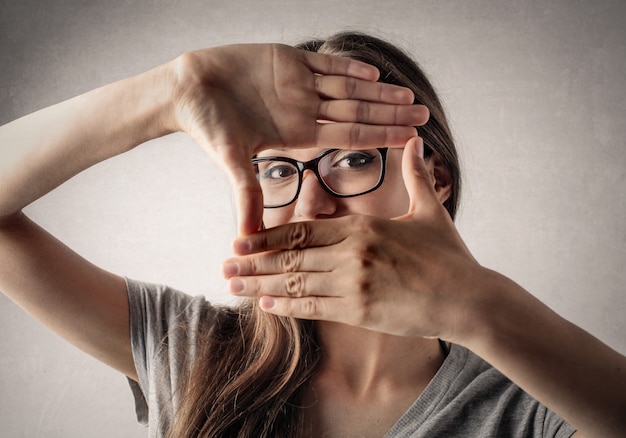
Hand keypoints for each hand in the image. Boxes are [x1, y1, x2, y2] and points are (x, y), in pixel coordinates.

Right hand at [167, 44, 428, 233]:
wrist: (187, 90)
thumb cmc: (207, 127)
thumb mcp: (231, 162)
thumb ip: (247, 195)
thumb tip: (246, 239)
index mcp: (299, 135)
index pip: (350, 137)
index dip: (380, 136)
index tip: (409, 139)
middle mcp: (305, 111)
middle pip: (357, 112)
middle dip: (390, 113)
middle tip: (424, 115)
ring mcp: (299, 86)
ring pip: (348, 88)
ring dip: (378, 91)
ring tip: (408, 94)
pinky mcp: (288, 60)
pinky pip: (325, 64)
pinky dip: (348, 65)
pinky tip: (373, 72)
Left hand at [222, 137, 482, 340]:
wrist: (469, 299)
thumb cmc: (449, 255)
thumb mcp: (430, 211)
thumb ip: (415, 176)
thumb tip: (416, 140)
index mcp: (362, 227)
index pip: (302, 230)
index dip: (267, 236)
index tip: (241, 238)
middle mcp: (351, 255)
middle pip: (290, 258)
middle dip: (253, 262)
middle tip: (224, 264)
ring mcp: (353, 286)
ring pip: (294, 284)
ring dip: (260, 286)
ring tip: (232, 286)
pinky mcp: (359, 313)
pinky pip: (314, 309)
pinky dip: (287, 307)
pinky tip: (266, 307)